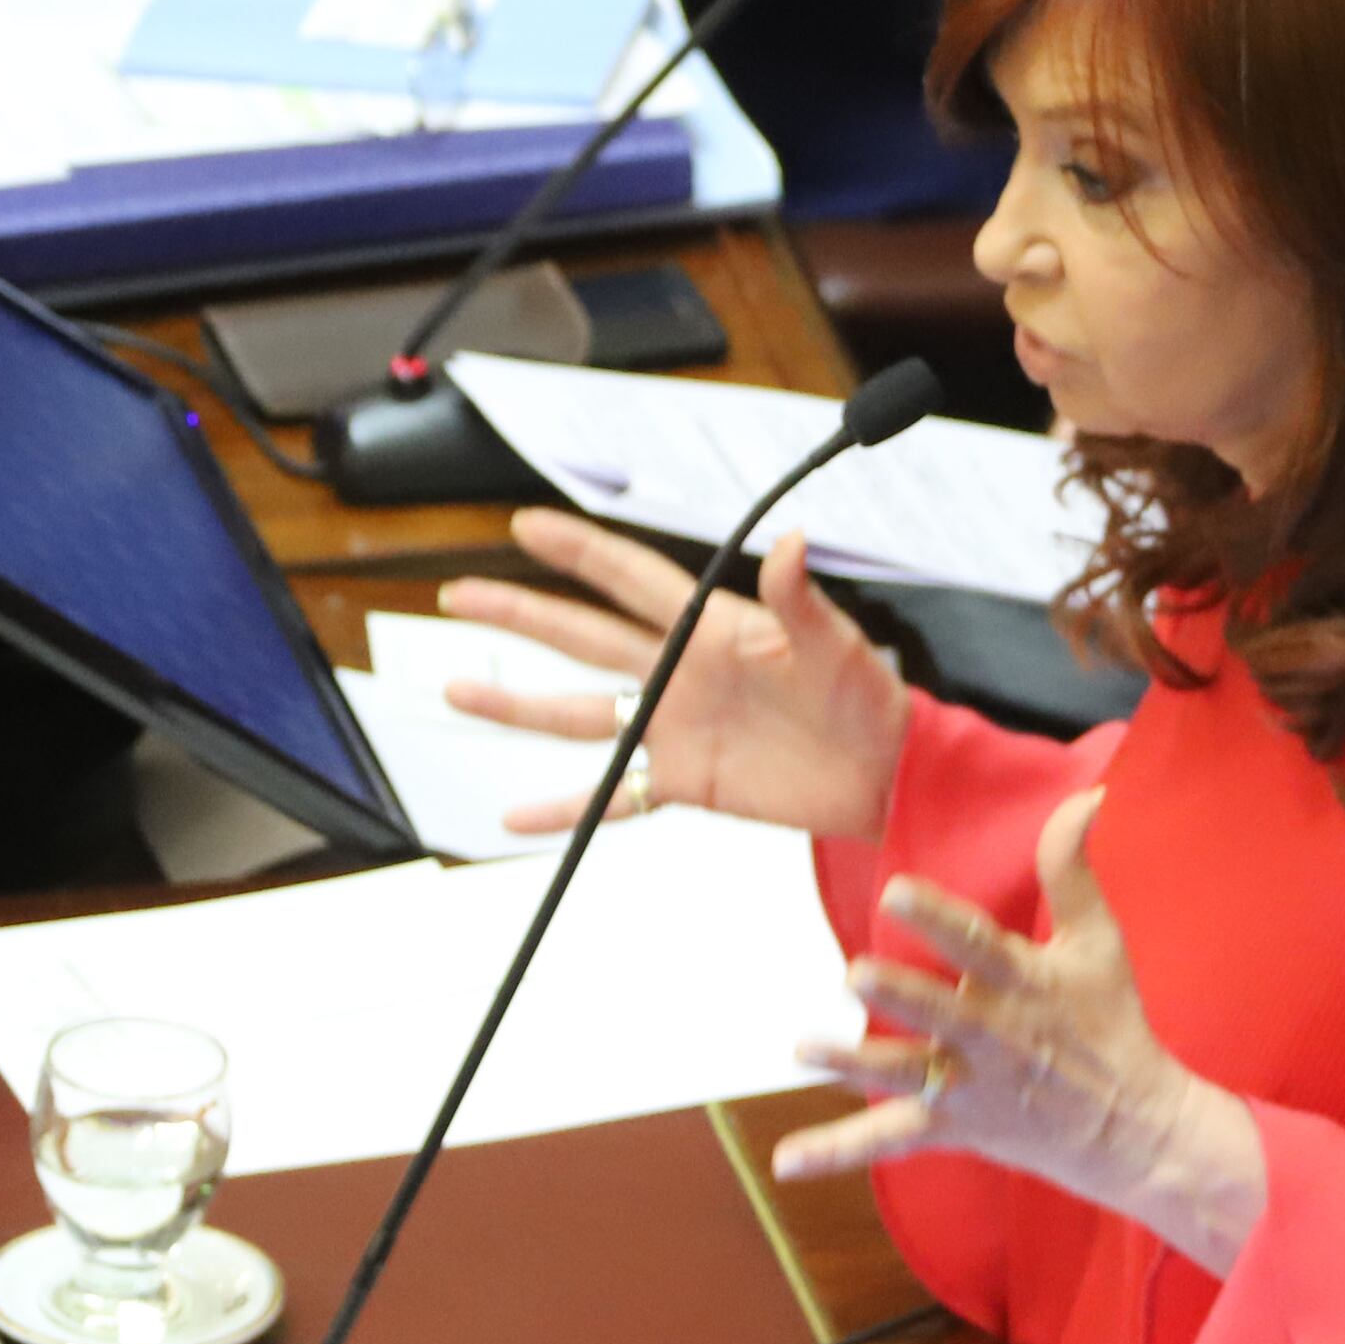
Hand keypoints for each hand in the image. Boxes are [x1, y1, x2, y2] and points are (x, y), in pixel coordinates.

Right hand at [436, 507, 913, 840]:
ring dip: (517, 704)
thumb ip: (801, 599)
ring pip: (578, 712)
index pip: (632, 579)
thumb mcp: (838, 644)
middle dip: (520, 613)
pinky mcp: (684, 782)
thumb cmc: (869, 699)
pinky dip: (565, 808)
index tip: (526, 526)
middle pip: (582, 637)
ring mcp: (675, 728)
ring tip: (457, 690)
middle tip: (459, 593)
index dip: (579, 552)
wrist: (887, 775)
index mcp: (712, 628)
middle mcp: (680, 673)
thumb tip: (792, 540)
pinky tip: (515, 816)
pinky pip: (613, 797)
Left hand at [767, 791, 1266, 1270]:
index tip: (898, 890)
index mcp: (1022, 982)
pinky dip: (836, 1150)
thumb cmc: (1111, 1022)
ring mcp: (968, 1086)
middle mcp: (991, 1035)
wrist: (1133, 1129)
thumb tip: (1088, 795)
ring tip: (803, 1048)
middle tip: (856, 975)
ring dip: (853, 1064)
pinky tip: (784, 1160)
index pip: (977, 945)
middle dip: (899, 995)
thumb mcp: (1099, 941)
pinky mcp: (953, 1127)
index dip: (938, 918)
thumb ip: (1072, 868)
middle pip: (937, 1012)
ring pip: (903, 1074)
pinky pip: (887, 1141)